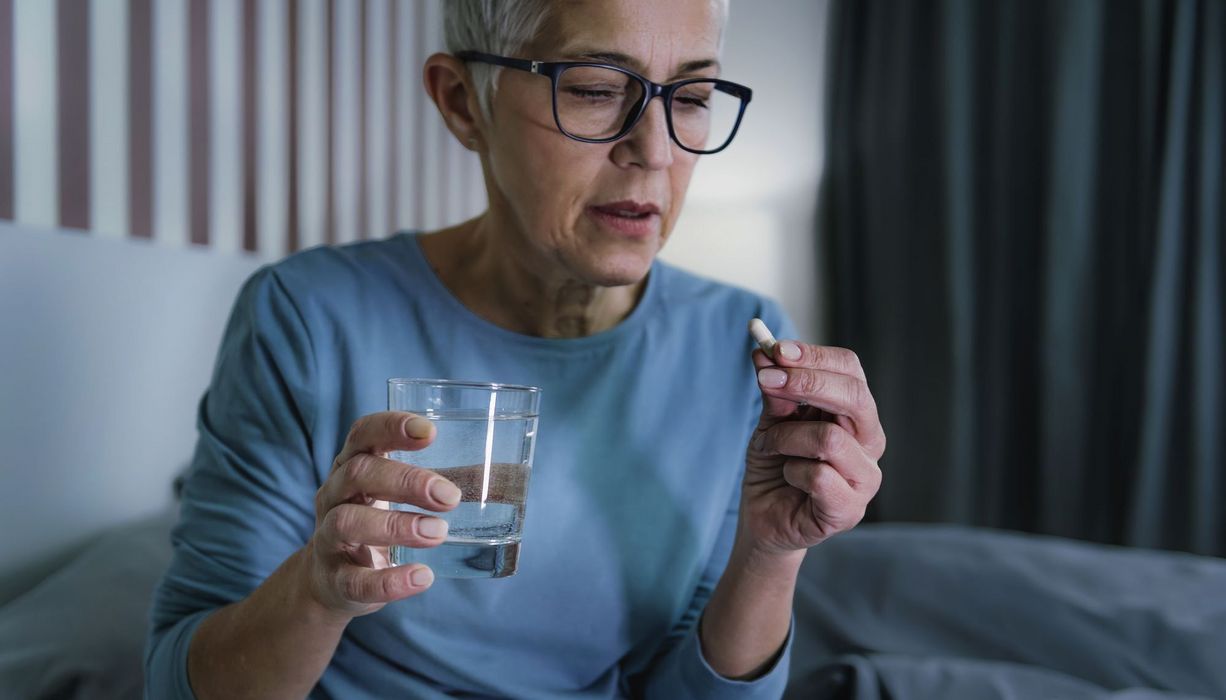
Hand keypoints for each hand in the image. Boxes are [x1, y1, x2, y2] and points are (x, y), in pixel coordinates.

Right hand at [303, 411, 460, 619]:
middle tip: (450, 498)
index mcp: (353, 465)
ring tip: (438, 533)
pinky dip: (390, 581)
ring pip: (349, 522)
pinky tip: (422, 578)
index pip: (363, 433)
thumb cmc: (377, 522)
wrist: (331, 582)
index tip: (430, 432)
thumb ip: (444, 484)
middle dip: (406, 481)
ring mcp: (327, 537)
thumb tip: (508, 475)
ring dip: (397, 526)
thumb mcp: (400, 497)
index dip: (391, 426)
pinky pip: (355, 580)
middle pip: (358, 473)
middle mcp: (334, 495)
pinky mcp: (334, 580)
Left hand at [740, 341, 885, 555]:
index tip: (775, 350)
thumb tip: (763, 352)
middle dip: (806, 382)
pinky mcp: (850, 509)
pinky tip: (787, 477)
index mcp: (855, 413)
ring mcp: (865, 477)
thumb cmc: (774, 465)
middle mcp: (869, 441)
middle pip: (854, 396)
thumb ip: (774, 392)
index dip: (814, 356)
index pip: (850, 370)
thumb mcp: (770, 421)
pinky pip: (819, 476)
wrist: (763, 518)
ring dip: (785, 436)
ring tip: (768, 446)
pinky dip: (791, 471)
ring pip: (829, 438)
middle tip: (766, 379)